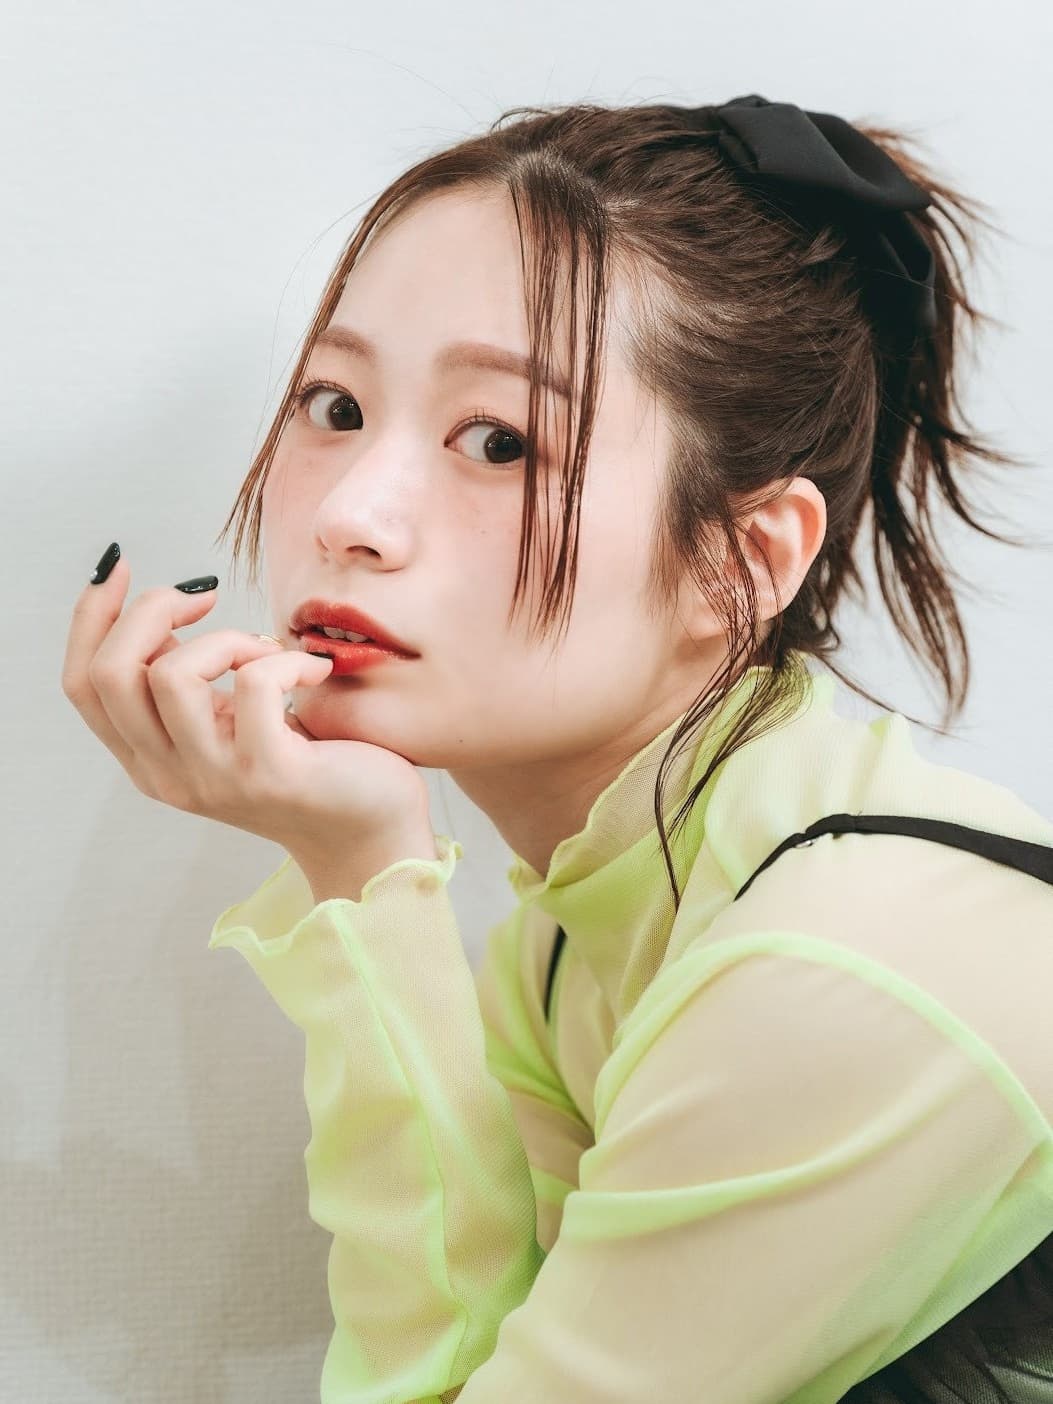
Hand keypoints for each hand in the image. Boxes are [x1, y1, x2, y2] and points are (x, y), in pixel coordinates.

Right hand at [61, 552, 432, 871]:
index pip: (82, 684)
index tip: (124, 569)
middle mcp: (168, 775)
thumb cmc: (308, 763)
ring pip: (170, 675)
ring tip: (266, 649)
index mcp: (148, 760)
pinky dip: (285, 658)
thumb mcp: (227, 719)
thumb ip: (186, 680)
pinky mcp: (268, 772)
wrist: (368, 829)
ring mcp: (215, 778)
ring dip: (223, 638)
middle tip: (204, 596)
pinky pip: (253, 683)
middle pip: (111, 673)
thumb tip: (159, 615)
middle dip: (151, 610)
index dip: (90, 616)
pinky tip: (314, 671)